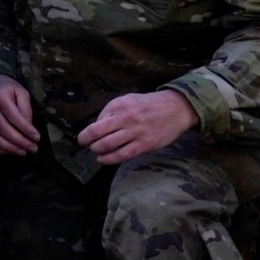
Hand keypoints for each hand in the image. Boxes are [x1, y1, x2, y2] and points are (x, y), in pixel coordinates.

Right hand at [0, 74, 39, 155]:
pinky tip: (11, 151)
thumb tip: (29, 127)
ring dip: (11, 148)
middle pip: (5, 130)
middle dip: (21, 142)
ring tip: (24, 152)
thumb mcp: (22, 92)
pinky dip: (0, 149)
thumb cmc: (8, 89)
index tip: (37, 138)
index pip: (14, 117)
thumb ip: (26, 109)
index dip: (26, 129)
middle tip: (34, 148)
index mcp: (0, 97)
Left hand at [78, 89, 197, 165]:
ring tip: (95, 151)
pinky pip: (122, 154)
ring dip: (97, 150)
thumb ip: (111, 112)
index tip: (83, 138)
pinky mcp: (145, 144)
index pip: (96, 122)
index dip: (87, 132)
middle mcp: (125, 118)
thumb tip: (96, 127)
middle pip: (97, 133)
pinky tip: (102, 160)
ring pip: (108, 145)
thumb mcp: (127, 100)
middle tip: (85, 145)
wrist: (176, 108)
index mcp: (119, 105)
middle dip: (87, 142)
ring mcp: (136, 132)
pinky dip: (109, 159)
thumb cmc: (148, 105)